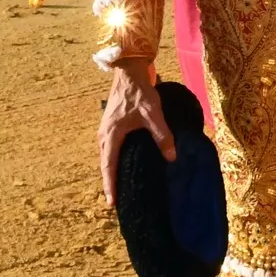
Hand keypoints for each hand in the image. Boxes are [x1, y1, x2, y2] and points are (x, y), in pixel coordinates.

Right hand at [99, 59, 174, 206]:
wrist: (129, 72)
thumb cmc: (140, 92)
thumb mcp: (153, 113)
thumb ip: (162, 135)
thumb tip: (171, 157)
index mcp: (111, 135)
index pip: (109, 166)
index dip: (110, 186)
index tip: (111, 204)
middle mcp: (104, 135)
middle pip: (105, 165)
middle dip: (110, 183)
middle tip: (117, 202)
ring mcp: (105, 131)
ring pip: (106, 157)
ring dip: (111, 172)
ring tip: (120, 187)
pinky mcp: (110, 127)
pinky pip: (110, 149)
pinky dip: (114, 161)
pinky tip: (124, 165)